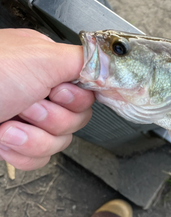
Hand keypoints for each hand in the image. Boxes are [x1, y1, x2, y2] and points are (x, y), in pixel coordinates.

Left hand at [0, 29, 93, 169]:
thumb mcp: (40, 57)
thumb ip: (84, 60)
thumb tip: (114, 64)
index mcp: (47, 66)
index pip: (88, 91)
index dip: (76, 98)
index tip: (58, 92)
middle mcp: (39, 91)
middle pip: (77, 120)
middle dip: (52, 118)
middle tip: (28, 106)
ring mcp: (26, 119)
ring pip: (59, 143)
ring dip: (32, 137)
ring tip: (8, 123)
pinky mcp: (12, 143)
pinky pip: (39, 159)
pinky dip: (20, 152)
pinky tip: (2, 137)